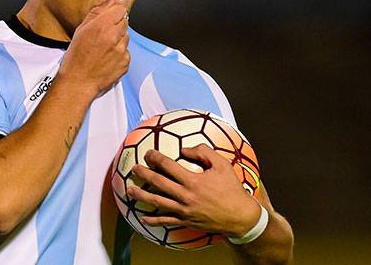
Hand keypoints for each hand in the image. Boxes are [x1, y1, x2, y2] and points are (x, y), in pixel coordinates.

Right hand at [58, 0, 129, 96]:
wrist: (79, 82)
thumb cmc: (76, 57)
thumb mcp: (81, 30)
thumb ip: (96, 13)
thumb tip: (109, 1)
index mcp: (102, 26)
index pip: (120, 10)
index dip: (114, 13)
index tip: (109, 18)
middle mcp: (114, 37)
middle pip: (125, 22)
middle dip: (116, 26)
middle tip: (104, 35)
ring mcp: (122, 51)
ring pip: (126, 37)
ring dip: (118, 40)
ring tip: (104, 48)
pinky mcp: (126, 62)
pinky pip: (126, 52)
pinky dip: (119, 54)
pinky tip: (108, 58)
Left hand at [127, 144, 260, 237]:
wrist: (240, 216)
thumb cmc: (231, 189)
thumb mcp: (222, 164)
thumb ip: (203, 152)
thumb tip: (184, 149)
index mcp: (193, 181)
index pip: (168, 166)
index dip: (156, 158)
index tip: (149, 153)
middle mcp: (185, 196)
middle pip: (158, 183)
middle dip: (144, 174)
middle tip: (135, 168)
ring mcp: (184, 211)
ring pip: (157, 203)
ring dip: (142, 196)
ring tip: (130, 190)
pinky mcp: (186, 221)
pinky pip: (166, 221)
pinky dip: (153, 221)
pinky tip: (143, 219)